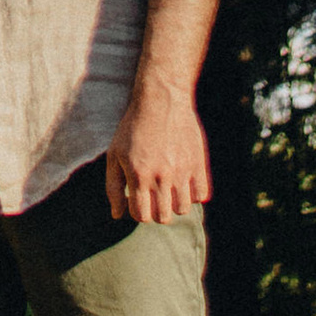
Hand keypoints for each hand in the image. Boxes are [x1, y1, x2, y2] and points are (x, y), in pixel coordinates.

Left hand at [105, 77, 210, 226]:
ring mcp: (182, 171)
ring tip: (170, 188)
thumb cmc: (133, 127)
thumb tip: (117, 215)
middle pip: (163, 217)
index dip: (139, 211)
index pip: (141, 216)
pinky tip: (185, 181)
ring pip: (183, 209)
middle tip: (154, 195)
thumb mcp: (115, 153)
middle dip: (156, 210)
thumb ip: (113, 187)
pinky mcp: (198, 164)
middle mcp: (161, 177)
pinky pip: (201, 196)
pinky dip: (194, 193)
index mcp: (138, 175)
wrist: (161, 97)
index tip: (139, 198)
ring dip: (175, 203)